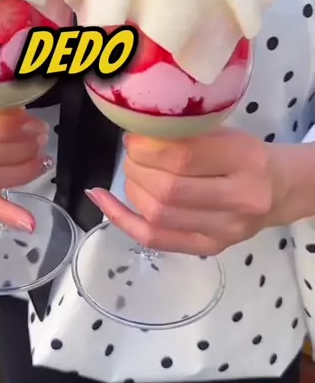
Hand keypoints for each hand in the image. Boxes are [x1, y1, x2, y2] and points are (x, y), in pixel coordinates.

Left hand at [86, 128, 287, 255]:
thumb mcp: (225, 133)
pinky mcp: (209, 249)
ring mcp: (224, 231)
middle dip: (137, 168)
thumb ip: (186, 134)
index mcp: (244, 161)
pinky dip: (122, 219)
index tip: (134, 137)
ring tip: (130, 172)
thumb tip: (135, 134)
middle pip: (168, 190)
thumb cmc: (246, 155)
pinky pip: (155, 239)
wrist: (279, 190)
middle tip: (132, 154)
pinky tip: (103, 200)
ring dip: (132, 190)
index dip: (147, 147)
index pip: (184, 157)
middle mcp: (239, 200)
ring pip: (159, 216)